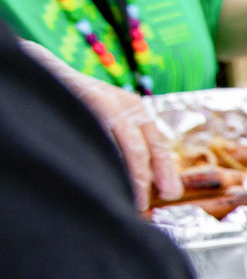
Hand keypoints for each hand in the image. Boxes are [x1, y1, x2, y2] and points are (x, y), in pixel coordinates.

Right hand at [19, 41, 179, 208]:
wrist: (44, 73)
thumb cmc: (82, 101)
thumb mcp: (113, 114)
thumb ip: (130, 140)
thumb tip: (147, 182)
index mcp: (135, 109)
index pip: (157, 144)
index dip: (166, 172)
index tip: (171, 194)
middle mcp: (121, 106)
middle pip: (140, 150)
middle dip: (143, 181)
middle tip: (141, 205)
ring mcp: (97, 105)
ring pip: (117, 149)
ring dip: (122, 177)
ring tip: (121, 198)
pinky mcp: (74, 109)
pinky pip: (89, 143)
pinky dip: (95, 165)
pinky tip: (96, 179)